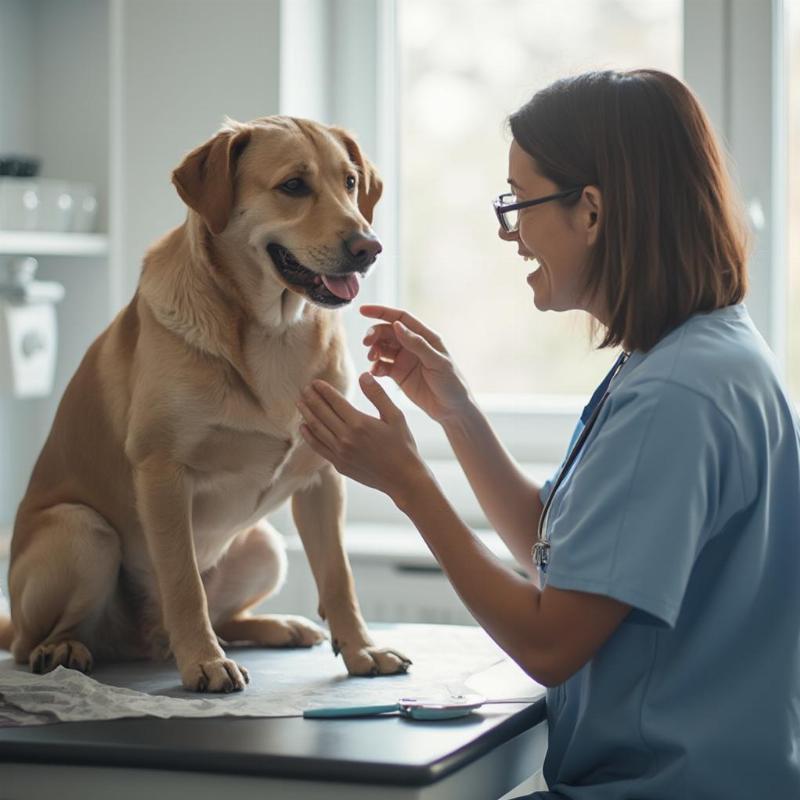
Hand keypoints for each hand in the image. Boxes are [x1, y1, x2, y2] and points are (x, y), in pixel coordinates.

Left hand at [297, 372, 430, 503]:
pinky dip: (308, 436)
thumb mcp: (395, 416)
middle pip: (322, 413)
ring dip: (306, 414)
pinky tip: (303, 427)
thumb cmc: (403, 446)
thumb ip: (378, 395)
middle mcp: (346, 438)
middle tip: (304, 389)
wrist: (403, 479)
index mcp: (360, 423)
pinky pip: (318, 447)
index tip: (315, 382)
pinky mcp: (339, 465)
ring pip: (317, 429)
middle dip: (312, 399)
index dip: (324, 390)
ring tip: (299, 403)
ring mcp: (340, 453)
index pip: (335, 402)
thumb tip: (364, 375)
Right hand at [360, 305, 472, 423]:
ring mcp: (404, 360)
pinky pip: (382, 366)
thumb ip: (417, 344)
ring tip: (372, 358)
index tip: (363, 310)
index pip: (401, 318)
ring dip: (374, 350)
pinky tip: (375, 372)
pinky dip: (375, 367)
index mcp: (425, 337)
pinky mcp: (398, 375)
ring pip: (382, 348)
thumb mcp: (437, 362)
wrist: (452, 410)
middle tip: (367, 343)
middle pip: (387, 332)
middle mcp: (413, 345)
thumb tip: (397, 325)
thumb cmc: (451, 383)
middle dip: (374, 334)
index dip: (381, 312)